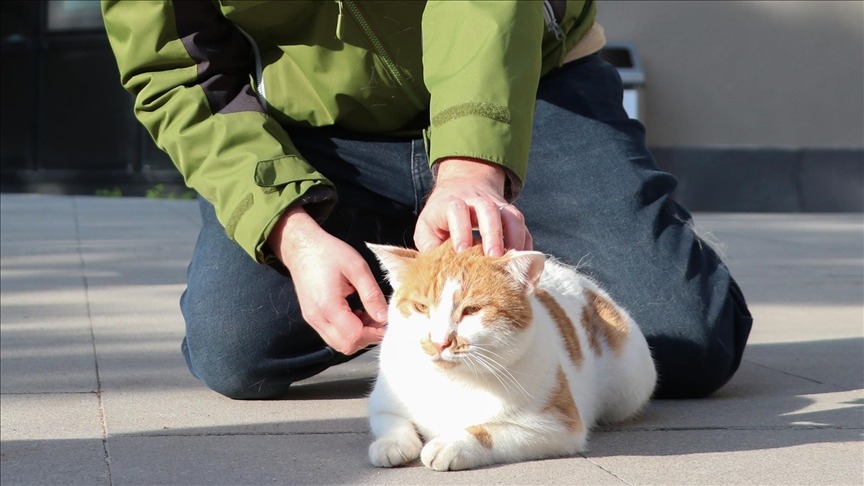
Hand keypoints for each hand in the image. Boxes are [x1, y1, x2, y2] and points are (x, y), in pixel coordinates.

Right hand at [267, 206, 387, 354]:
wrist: (301, 247)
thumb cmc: (329, 252)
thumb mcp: (357, 267)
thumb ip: (371, 294)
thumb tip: (384, 317)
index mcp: (328, 305)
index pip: (354, 336)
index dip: (374, 333)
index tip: (385, 320)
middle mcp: (317, 318)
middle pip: (346, 346)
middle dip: (367, 337)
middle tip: (377, 317)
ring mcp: (312, 320)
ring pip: (339, 344)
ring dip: (358, 335)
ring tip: (367, 313)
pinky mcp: (312, 318)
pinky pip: (332, 335)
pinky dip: (347, 331)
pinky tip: (356, 312)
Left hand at [414, 158, 531, 255]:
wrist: (462, 186)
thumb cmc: (441, 217)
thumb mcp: (426, 229)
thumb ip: (430, 248)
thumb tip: (440, 272)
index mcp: (452, 203)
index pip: (457, 210)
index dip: (461, 229)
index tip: (462, 251)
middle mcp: (477, 201)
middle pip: (488, 211)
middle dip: (492, 233)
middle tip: (494, 256)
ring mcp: (498, 207)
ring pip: (511, 216)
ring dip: (515, 239)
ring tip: (514, 263)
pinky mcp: (512, 217)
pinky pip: (523, 229)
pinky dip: (525, 246)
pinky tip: (524, 264)